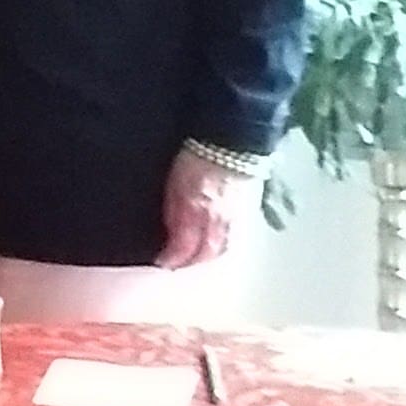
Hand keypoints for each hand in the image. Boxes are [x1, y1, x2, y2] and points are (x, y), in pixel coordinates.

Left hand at [158, 146, 256, 269]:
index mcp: (196, 211)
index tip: (161, 262)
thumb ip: (173, 210)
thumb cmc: (196, 156)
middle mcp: (217, 218)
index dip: (172, 258)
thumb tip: (171, 234)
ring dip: (208, 256)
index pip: (184, 247)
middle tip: (177, 265)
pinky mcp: (244, 208)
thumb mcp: (173, 184)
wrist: (230, 139)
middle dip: (191, 263)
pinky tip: (217, 243)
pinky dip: (223, 243)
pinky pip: (234, 234)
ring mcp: (233, 215)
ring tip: (196, 259)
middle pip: (206, 252)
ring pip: (222, 246)